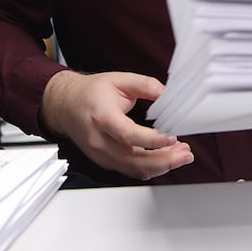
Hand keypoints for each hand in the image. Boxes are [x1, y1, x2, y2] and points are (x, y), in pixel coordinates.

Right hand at [40, 71, 193, 180]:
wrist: (66, 105)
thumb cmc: (90, 93)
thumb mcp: (119, 80)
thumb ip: (146, 85)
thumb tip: (168, 95)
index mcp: (102, 117)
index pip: (127, 134)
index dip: (152, 140)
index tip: (172, 137)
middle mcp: (100, 141)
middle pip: (134, 159)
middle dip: (165, 159)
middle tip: (186, 153)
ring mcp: (101, 155)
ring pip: (135, 169)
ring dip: (161, 165)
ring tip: (181, 156)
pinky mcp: (105, 162)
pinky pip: (130, 171)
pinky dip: (150, 167)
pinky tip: (165, 158)